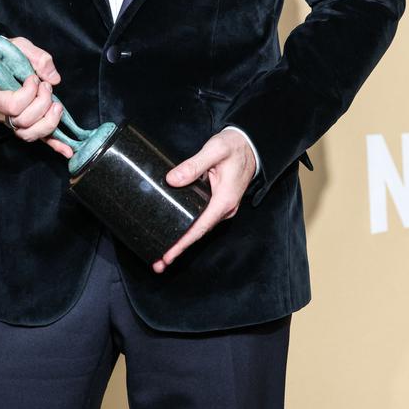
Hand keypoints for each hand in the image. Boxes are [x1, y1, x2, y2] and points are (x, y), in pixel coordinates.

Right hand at [0, 36, 73, 158]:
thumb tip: (54, 79)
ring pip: (30, 134)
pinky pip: (38, 138)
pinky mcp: (23, 124)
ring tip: (56, 105)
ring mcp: (10, 122)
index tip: (33, 78)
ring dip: (49, 121)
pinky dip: (54, 144)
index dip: (29, 94)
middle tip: (46, 86)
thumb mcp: (18, 46)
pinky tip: (67, 150)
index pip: (12, 106)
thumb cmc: (3, 55)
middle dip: (42, 103)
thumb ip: (36, 57)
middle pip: (23, 121)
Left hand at [151, 129, 255, 273]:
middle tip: (158, 263)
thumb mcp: (215, 150)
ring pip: (200, 228)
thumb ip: (193, 164)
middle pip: (199, 233)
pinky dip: (188, 228)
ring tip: (162, 253)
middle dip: (179, 248)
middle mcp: (225, 208)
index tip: (168, 255)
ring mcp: (222, 207)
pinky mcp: (218, 202)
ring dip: (182, 241)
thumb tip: (172, 180)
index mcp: (225, 200)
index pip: (200, 227)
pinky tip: (176, 232)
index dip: (183, 243)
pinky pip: (201, 219)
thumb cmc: (234, 147)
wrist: (250, 145)